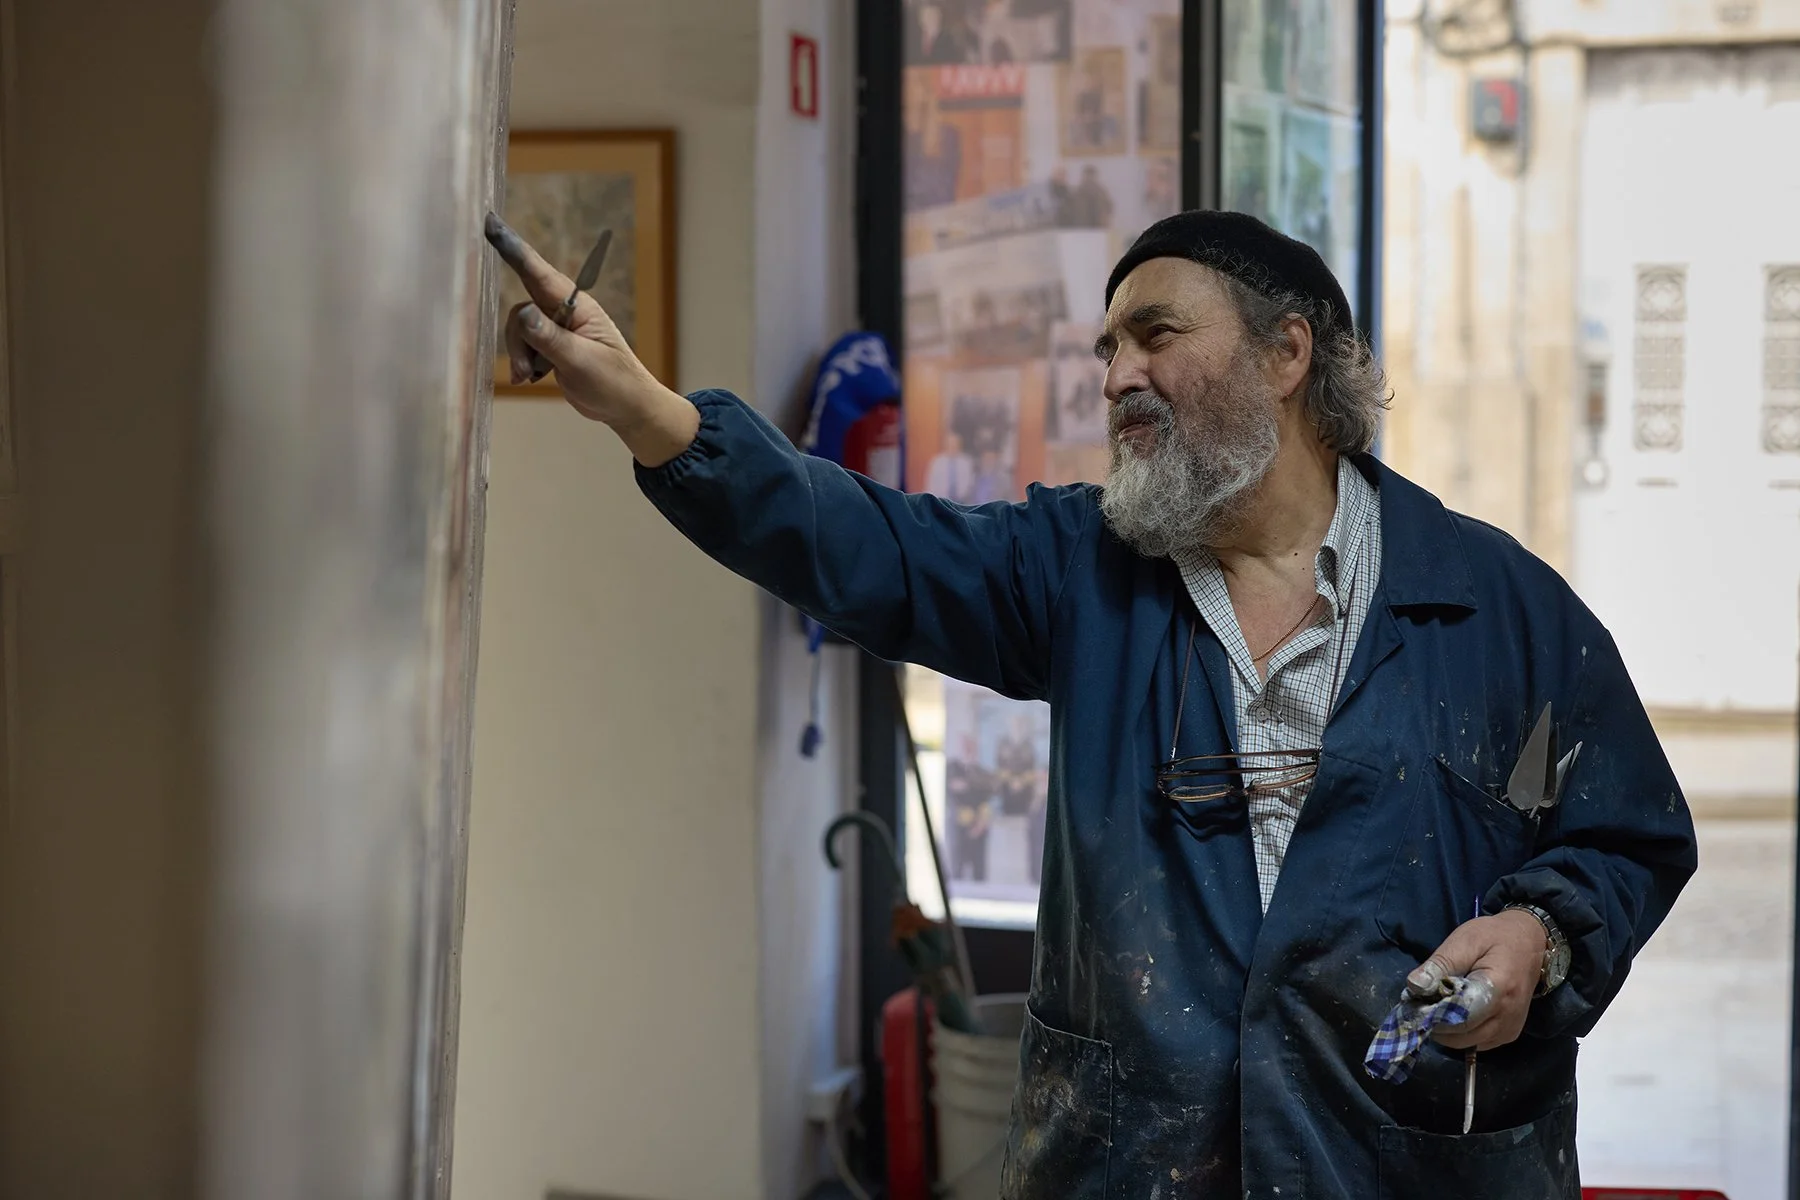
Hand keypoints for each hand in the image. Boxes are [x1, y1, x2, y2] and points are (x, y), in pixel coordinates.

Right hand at [485, 214, 697, 463]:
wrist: (627, 407)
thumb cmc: (614, 381)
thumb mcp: (581, 360)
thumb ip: (549, 338)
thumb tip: (522, 314)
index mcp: (576, 305)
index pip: (538, 272)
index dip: (512, 247)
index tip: (490, 223)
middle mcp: (564, 310)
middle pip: (521, 309)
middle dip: (518, 340)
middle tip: (525, 371)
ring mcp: (557, 327)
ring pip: (519, 330)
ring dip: (520, 355)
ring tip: (531, 377)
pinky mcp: (551, 344)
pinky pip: (523, 344)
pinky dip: (523, 362)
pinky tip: (532, 377)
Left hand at [1410, 909, 1546, 1051]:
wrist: (1530, 944)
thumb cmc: (1495, 938)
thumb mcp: (1464, 941)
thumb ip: (1440, 965)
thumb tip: (1414, 986)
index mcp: (1498, 989)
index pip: (1458, 1016)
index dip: (1432, 1013)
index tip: (1415, 1001)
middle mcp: (1507, 1016)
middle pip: (1460, 1035)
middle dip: (1435, 1022)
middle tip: (1422, 1003)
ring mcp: (1510, 1030)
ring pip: (1465, 1043)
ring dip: (1445, 1030)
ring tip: (1438, 1005)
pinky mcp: (1509, 1035)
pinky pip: (1476, 1043)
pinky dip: (1460, 1033)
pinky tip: (1454, 1012)